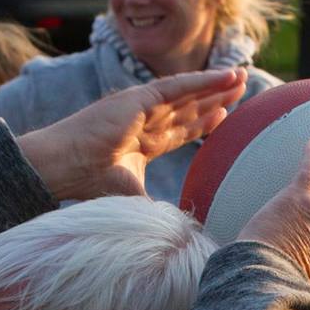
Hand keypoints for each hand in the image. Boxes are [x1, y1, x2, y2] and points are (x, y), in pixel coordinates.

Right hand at [14, 68, 245, 200]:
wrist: (67, 168)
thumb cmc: (92, 186)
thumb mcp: (135, 199)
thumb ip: (158, 209)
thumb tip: (180, 234)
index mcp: (142, 144)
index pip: (179, 130)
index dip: (202, 122)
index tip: (225, 114)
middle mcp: (144, 122)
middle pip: (188, 108)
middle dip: (215, 98)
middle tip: (242, 88)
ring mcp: (141, 107)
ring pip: (188, 94)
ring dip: (216, 85)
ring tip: (241, 76)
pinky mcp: (139, 97)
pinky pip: (179, 85)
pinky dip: (203, 80)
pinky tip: (225, 75)